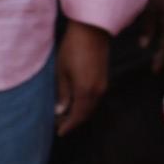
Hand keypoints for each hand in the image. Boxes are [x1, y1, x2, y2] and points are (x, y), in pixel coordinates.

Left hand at [54, 21, 108, 135]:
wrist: (92, 30)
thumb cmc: (73, 48)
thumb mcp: (62, 71)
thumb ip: (63, 93)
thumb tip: (60, 111)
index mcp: (85, 91)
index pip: (77, 116)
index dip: (68, 126)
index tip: (59, 133)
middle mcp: (97, 92)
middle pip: (86, 114)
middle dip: (73, 122)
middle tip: (60, 125)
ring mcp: (103, 86)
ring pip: (91, 107)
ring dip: (80, 113)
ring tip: (66, 115)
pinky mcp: (104, 79)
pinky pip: (95, 99)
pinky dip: (85, 105)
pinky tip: (76, 102)